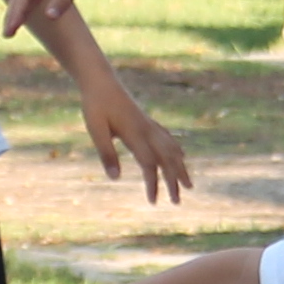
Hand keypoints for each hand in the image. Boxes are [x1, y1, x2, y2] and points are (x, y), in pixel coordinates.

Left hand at [86, 87, 192, 202]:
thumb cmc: (95, 105)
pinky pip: (167, 139)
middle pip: (166, 159)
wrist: (101, 80)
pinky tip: (181, 157)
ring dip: (180, 168)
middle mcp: (147, 130)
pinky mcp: (147, 121)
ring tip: (188, 185)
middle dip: (173, 181)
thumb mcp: (96, 130)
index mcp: (135, 134)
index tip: (153, 202)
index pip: (149, 164)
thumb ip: (106, 153)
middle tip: (177, 202)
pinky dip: (176, 151)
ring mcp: (149, 125)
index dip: (153, 184)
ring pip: (171, 149)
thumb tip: (115, 179)